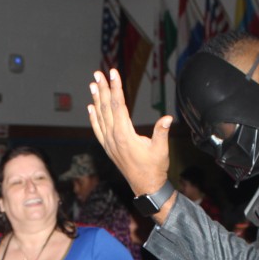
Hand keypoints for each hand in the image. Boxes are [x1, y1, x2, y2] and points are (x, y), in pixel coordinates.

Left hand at [87, 69, 172, 197]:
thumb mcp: (161, 149)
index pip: (118, 105)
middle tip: (98, 73)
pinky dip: (93, 118)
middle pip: (106, 108)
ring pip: (100, 117)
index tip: (113, 73)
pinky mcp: (108, 148)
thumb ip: (161, 132)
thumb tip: (167, 118)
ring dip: (96, 100)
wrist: (146, 186)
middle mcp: (113, 137)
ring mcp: (109, 143)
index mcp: (124, 135)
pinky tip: (91, 108)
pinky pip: (98, 129)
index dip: (115, 88)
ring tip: (93, 84)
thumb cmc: (154, 168)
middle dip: (102, 89)